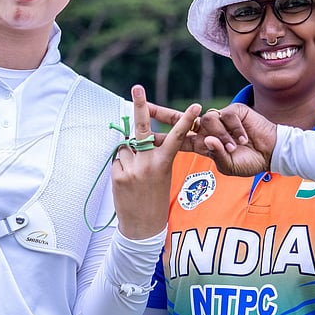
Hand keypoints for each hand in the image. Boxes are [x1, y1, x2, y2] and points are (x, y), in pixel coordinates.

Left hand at [112, 84, 200, 238]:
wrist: (142, 227)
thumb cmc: (155, 199)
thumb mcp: (162, 176)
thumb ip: (153, 155)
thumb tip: (136, 138)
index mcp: (164, 163)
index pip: (177, 137)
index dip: (185, 121)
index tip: (196, 106)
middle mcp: (148, 163)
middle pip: (142, 129)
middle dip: (140, 106)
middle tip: (137, 87)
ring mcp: (132, 168)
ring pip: (126, 147)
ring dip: (128, 154)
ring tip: (135, 175)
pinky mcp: (118, 174)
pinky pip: (118, 159)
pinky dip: (121, 164)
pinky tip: (127, 180)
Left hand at [151, 102, 277, 176]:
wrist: (272, 153)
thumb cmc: (250, 162)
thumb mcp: (229, 166)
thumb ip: (216, 154)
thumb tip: (206, 139)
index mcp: (202, 144)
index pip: (177, 139)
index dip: (161, 137)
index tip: (141, 137)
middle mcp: (207, 130)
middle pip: (180, 119)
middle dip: (161, 113)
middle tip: (145, 106)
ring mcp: (220, 119)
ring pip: (208, 120)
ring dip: (222, 136)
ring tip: (236, 147)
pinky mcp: (233, 110)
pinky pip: (226, 116)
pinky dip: (236, 130)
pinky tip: (245, 139)